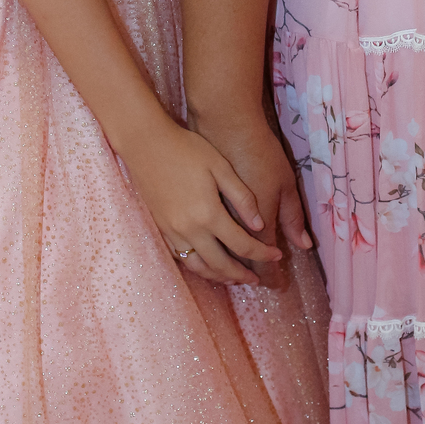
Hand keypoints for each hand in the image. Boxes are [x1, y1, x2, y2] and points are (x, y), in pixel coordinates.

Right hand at [118, 111, 282, 285]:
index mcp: (209, 214)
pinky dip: (198, 267)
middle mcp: (190, 229)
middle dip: (241, 275)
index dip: (262, 254)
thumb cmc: (187, 149)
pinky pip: (182, 258)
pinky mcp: (162, 228)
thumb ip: (242, 197)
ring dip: (219, 276)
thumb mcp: (220, 166)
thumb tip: (259, 225)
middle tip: (257, 280)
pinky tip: (207, 265)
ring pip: (199, 266)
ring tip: (234, 279)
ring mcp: (173, 231)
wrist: (146, 143)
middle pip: (220, 264)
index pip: (242, 245)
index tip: (277, 256)